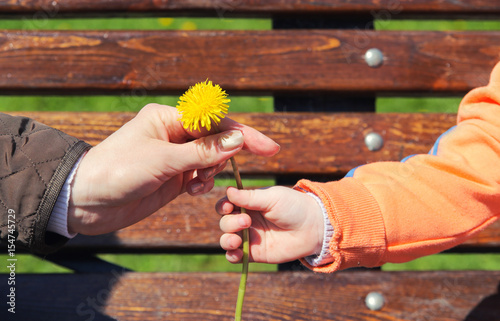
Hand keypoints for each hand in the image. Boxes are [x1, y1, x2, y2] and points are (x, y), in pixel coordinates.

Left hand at [67, 103, 279, 234]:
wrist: (87, 201)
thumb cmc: (118, 171)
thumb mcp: (162, 160)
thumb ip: (202, 152)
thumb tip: (238, 140)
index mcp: (168, 119)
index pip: (215, 122)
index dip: (242, 135)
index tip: (269, 148)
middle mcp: (174, 134)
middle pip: (216, 141)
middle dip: (222, 158)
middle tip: (209, 175)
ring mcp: (174, 157)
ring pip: (210, 160)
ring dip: (211, 173)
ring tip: (196, 186)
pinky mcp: (173, 177)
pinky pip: (200, 176)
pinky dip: (203, 183)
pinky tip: (193, 191)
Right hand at [217, 186, 323, 263]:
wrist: (313, 227)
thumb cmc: (294, 207)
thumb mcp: (272, 198)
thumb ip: (250, 197)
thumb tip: (228, 190)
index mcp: (248, 204)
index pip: (226, 205)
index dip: (222, 207)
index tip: (228, 207)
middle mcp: (246, 220)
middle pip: (225, 222)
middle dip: (231, 222)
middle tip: (247, 222)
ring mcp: (250, 238)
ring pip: (227, 239)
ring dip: (227, 240)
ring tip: (236, 240)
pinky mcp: (254, 254)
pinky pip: (235, 256)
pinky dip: (231, 255)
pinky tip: (236, 253)